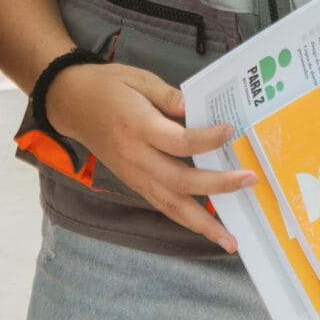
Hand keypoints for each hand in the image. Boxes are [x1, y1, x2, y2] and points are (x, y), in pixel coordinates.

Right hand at [45, 61, 255, 250]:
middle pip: (180, 180)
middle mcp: (136, 157)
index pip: (178, 141)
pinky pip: (162, 205)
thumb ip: (168, 95)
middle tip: (249, 181)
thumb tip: (195, 108)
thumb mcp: (138, 78)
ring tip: (230, 240)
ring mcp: (134, 174)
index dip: (206, 138)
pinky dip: (185, 219)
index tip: (231, 130)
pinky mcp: (133, 182)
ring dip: (203, 223)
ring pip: (171, 205)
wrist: (70, 103)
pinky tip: (207, 229)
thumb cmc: (107, 86)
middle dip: (217, 186)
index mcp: (137, 126)